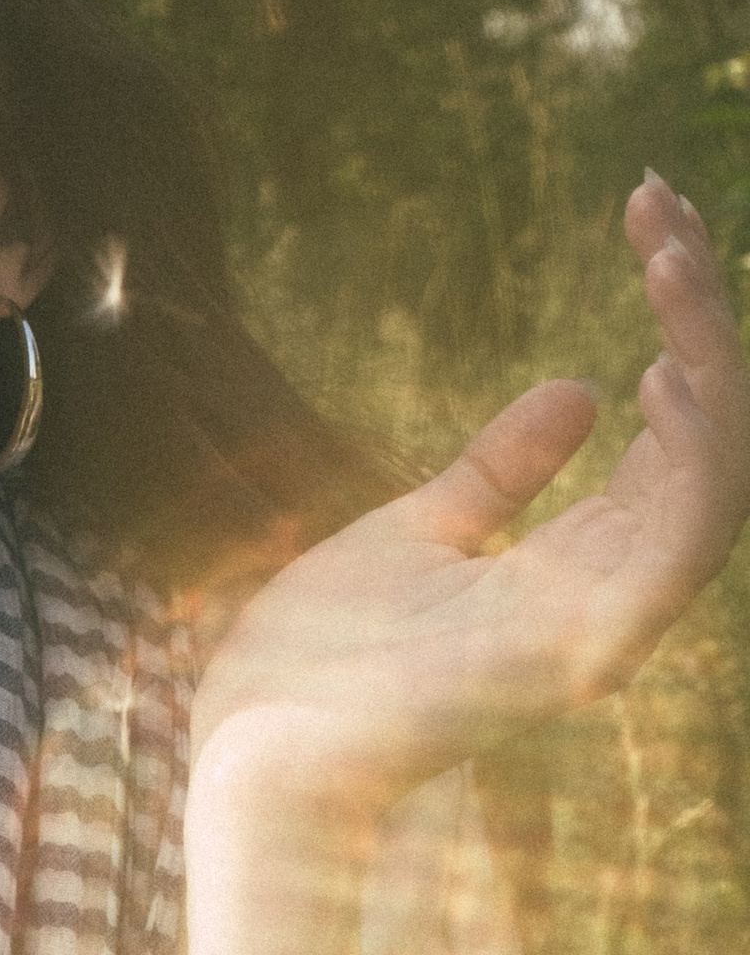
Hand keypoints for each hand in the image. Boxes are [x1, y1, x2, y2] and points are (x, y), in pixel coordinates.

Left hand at [192, 177, 748, 824]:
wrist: (253, 749)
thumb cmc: (321, 661)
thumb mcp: (417, 529)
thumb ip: (502, 470)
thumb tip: (583, 388)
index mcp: (582, 563)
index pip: (676, 432)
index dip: (681, 322)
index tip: (649, 214)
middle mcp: (614, 591)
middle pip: (711, 438)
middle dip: (704, 315)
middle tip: (666, 205)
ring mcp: (607, 626)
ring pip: (720, 479)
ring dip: (711, 361)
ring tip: (671, 260)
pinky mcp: (583, 652)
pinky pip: (683, 549)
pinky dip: (695, 463)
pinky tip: (661, 375)